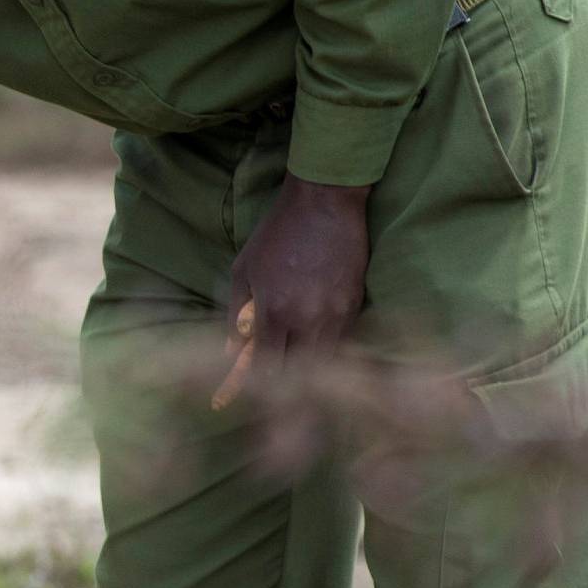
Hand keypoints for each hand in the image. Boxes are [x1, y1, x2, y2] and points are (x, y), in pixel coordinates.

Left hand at [220, 173, 370, 398]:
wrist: (325, 203)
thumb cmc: (277, 234)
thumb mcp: (244, 270)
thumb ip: (235, 314)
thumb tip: (231, 351)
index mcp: (275, 313)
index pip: (267, 367)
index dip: (258, 381)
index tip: (253, 383)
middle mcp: (308, 321)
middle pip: (298, 373)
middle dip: (285, 381)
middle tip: (276, 382)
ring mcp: (336, 316)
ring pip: (324, 362)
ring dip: (309, 368)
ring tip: (297, 367)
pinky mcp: (356, 306)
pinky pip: (343, 342)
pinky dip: (328, 349)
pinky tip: (317, 346)